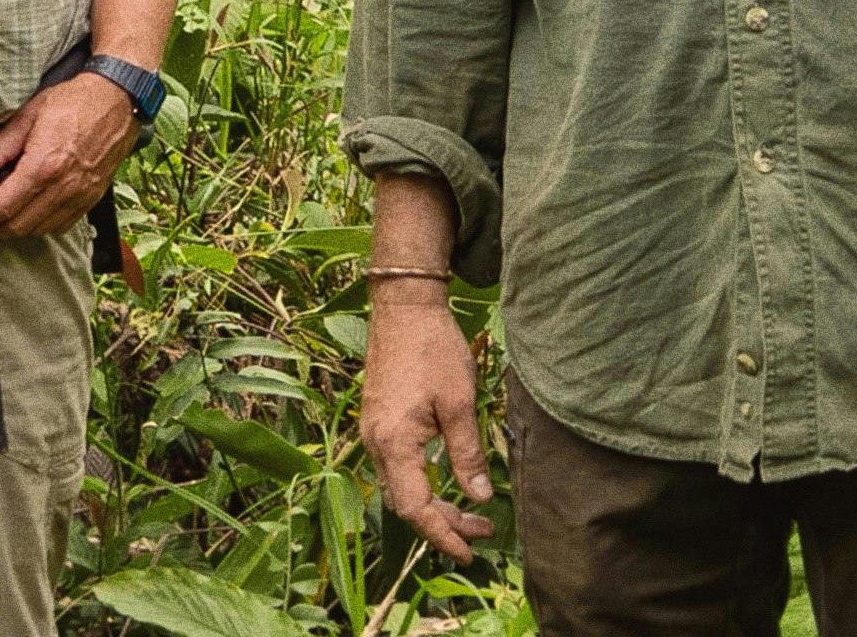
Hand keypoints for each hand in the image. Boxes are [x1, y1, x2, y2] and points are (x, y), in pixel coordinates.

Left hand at [0, 73, 137, 236]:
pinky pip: (62, 225)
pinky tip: (30, 213)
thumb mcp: (29, 114)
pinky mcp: (92, 198)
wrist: (118, 100)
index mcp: (44, 165)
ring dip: (16, 230)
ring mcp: (80, 195)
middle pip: (19, 226)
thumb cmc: (74, 101)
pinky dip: (41, 226)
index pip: (3, 207)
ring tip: (0, 219)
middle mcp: (64, 186)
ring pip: (40, 230)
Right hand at [360, 298, 496, 563]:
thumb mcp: (460, 403)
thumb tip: (480, 499)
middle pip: (405, 503)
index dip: (442, 534)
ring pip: (400, 486)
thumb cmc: (433, 349)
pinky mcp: (379, 421)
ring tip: (472, 514)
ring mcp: (373, 432)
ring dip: (433, 505)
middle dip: (443, 524)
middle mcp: (375, 443)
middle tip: (483, 532)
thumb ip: (468, 454)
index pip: (415, 508)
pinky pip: (396, 467)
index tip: (469, 550)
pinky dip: (421, 483)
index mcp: (394, 443)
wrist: (403, 306)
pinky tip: (445, 481)